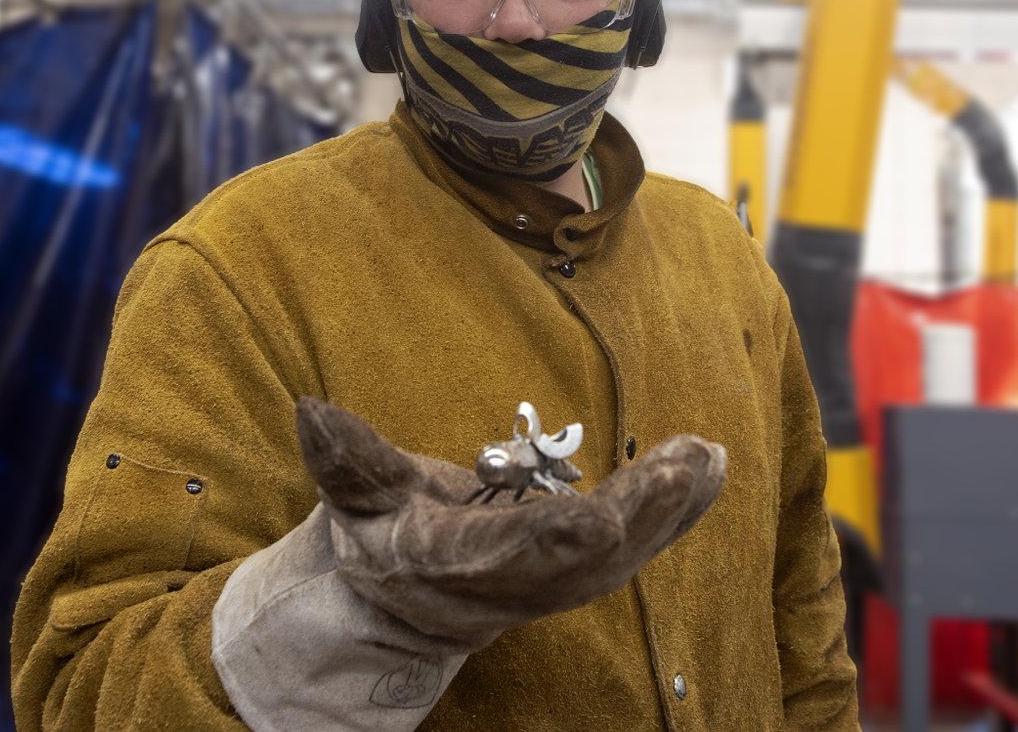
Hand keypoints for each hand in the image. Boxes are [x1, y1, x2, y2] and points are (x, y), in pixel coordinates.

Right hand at [296, 397, 726, 649]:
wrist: (404, 605)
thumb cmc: (381, 538)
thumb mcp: (358, 500)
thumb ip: (345, 460)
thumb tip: (310, 410)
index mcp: (453, 562)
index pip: (509, 555)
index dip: (554, 540)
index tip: (599, 513)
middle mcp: (511, 586)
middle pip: (587, 560)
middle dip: (643, 515)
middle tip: (689, 463)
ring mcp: (550, 586)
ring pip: (620, 559)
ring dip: (670, 511)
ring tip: (707, 459)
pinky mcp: (577, 573)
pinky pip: (632, 548)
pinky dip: (671, 512)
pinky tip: (703, 471)